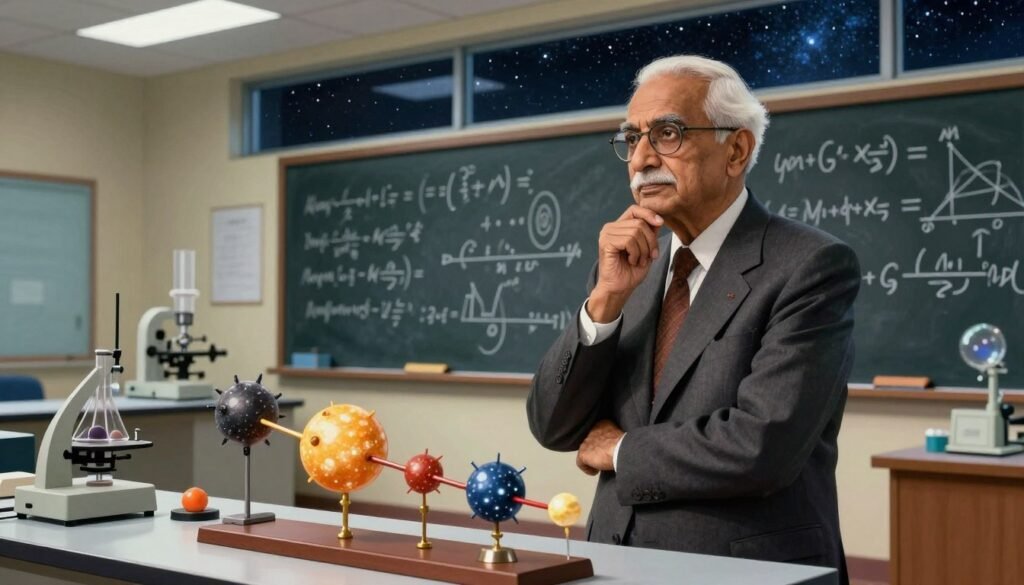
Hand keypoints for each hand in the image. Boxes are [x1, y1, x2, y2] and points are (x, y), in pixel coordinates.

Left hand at [576, 419, 624, 475]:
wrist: (623, 450)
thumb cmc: (626, 445)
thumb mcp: (620, 436)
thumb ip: (613, 438)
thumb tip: (612, 447)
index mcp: (602, 424)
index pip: (597, 434)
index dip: (600, 445)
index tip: (606, 452)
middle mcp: (591, 431)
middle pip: (590, 444)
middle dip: (595, 452)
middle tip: (603, 460)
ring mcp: (586, 442)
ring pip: (585, 453)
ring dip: (591, 460)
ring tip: (599, 466)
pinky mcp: (583, 454)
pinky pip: (581, 463)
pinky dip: (588, 469)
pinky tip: (595, 472)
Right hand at [588, 205, 661, 321]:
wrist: (619, 289)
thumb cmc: (631, 271)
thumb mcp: (647, 249)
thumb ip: (650, 233)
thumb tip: (659, 219)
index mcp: (619, 227)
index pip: (635, 210)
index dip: (649, 214)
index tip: (660, 223)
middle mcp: (611, 227)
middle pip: (640, 223)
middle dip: (650, 241)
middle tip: (649, 256)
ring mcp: (606, 234)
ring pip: (636, 232)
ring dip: (643, 250)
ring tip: (639, 261)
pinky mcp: (605, 242)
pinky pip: (629, 240)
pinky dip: (635, 253)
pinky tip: (631, 261)